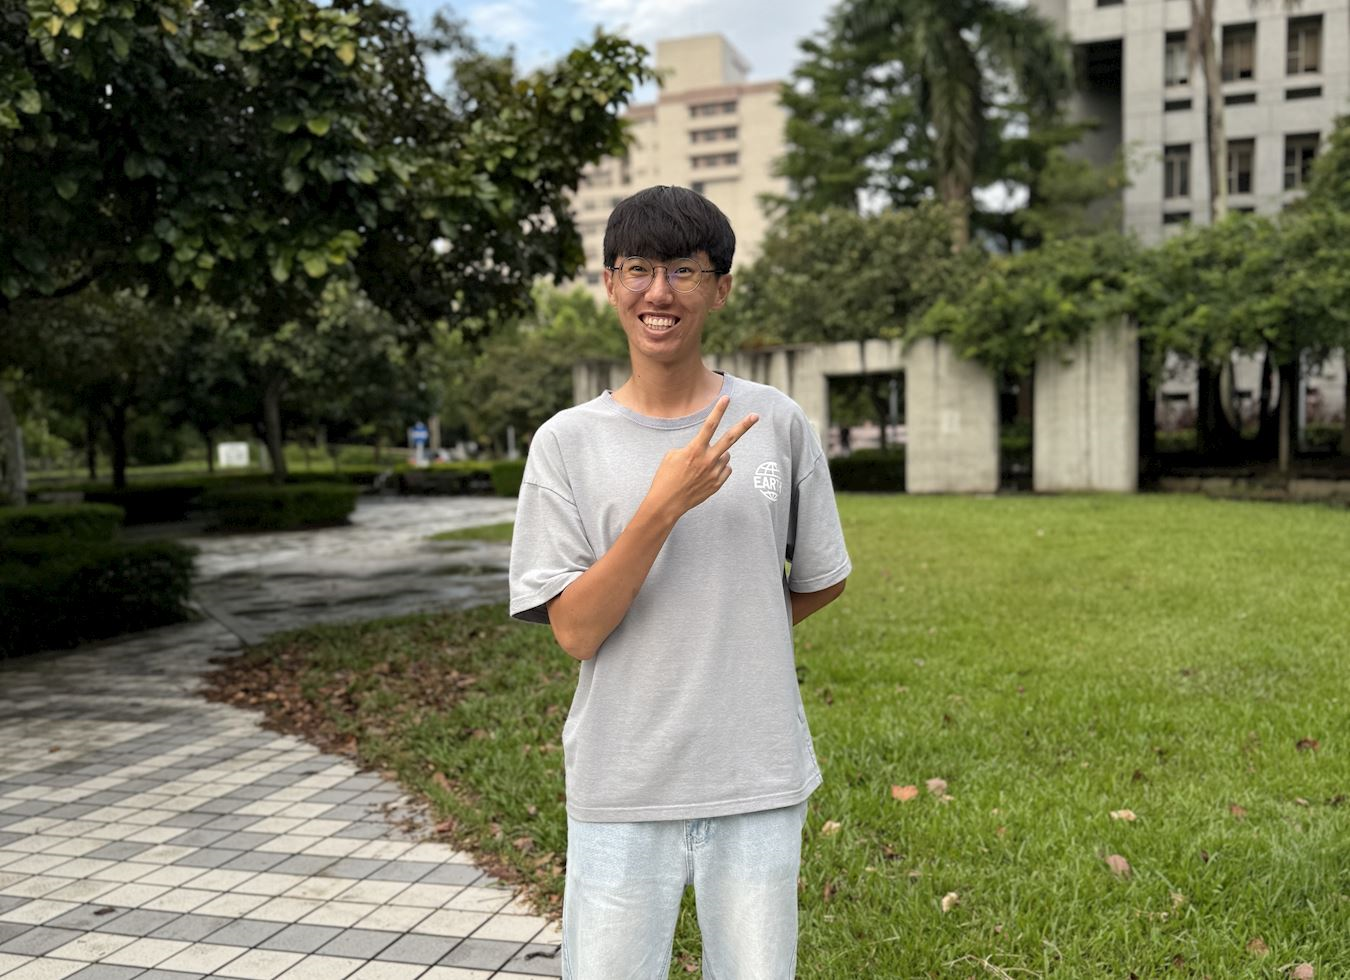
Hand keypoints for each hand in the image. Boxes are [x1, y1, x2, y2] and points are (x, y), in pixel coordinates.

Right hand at [646, 396, 758, 519]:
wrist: (667, 503)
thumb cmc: (666, 477)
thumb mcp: (672, 456)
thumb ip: (694, 448)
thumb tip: (711, 449)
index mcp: (694, 450)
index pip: (709, 425)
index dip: (719, 410)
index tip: (727, 397)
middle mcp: (707, 460)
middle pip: (730, 438)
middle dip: (744, 425)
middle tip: (755, 415)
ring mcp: (714, 473)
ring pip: (725, 456)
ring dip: (717, 456)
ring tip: (701, 466)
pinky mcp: (717, 484)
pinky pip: (725, 469)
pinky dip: (719, 468)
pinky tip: (705, 475)